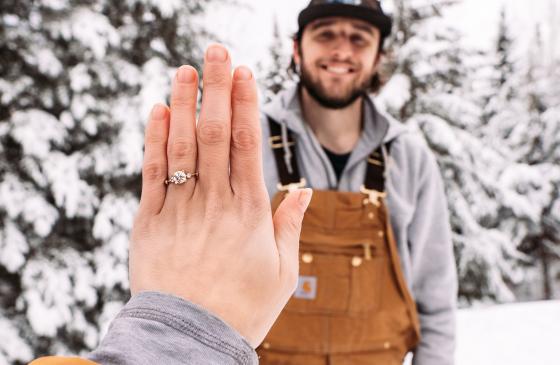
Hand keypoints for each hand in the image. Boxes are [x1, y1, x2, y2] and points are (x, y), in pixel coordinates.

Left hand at [128, 44, 311, 346]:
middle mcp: (214, 203)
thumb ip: (288, 225)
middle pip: (215, 134)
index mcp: (249, 213)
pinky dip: (154, 140)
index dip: (246, 105)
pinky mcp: (150, 222)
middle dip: (217, 88)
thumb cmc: (242, 308)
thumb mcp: (280, 272)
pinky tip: (159, 111)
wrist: (189, 340)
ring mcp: (179, 210)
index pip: (247, 145)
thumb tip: (301, 190)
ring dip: (184, 103)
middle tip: (217, 51)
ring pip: (182, 146)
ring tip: (186, 68)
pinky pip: (152, 173)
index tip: (245, 73)